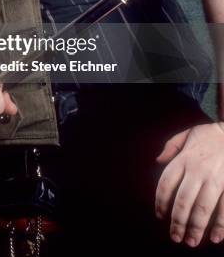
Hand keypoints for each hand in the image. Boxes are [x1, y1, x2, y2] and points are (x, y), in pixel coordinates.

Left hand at [155, 122, 223, 246]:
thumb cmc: (209, 134)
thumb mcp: (187, 134)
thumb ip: (171, 147)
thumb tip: (157, 160)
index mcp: (185, 158)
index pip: (166, 182)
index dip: (161, 201)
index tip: (159, 215)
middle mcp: (198, 170)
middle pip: (183, 199)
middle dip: (178, 221)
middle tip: (175, 237)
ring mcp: (215, 178)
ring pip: (203, 207)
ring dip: (196, 227)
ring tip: (191, 242)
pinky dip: (221, 224)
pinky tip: (215, 237)